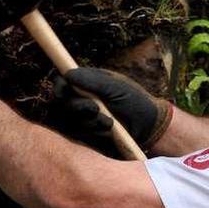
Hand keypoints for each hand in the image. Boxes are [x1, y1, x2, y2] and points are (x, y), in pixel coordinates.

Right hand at [51, 68, 171, 151]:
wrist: (149, 128)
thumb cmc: (135, 102)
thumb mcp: (116, 87)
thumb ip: (92, 81)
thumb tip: (68, 73)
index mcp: (88, 83)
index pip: (63, 82)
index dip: (59, 87)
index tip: (62, 92)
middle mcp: (82, 99)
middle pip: (61, 103)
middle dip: (77, 106)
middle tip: (94, 108)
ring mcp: (84, 118)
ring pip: (70, 120)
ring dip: (89, 120)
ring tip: (109, 121)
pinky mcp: (87, 134)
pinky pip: (80, 133)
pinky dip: (94, 130)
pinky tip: (109, 128)